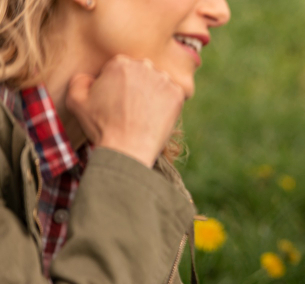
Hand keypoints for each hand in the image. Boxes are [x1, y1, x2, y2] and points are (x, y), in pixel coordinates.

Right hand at [66, 55, 185, 167]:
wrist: (127, 149)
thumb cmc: (101, 126)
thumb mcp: (76, 101)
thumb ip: (79, 80)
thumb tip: (90, 78)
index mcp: (119, 63)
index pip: (121, 69)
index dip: (118, 86)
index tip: (117, 101)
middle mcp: (144, 66)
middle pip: (141, 73)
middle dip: (137, 87)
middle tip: (131, 108)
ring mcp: (163, 80)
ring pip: (158, 83)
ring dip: (153, 94)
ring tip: (144, 114)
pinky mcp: (177, 94)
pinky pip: (173, 95)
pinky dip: (167, 104)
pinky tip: (156, 117)